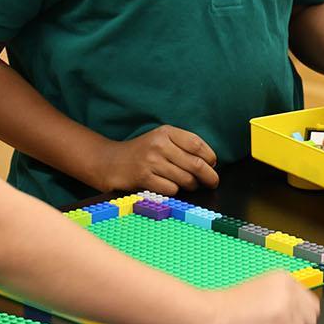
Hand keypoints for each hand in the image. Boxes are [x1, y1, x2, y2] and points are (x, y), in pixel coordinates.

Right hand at [97, 125, 218, 194]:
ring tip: (190, 184)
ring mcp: (151, 161)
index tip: (213, 164)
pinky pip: (172, 189)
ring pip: (186, 179)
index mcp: (166, 132)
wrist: (110, 161)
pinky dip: (175, 191)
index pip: (197, 144)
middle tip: (213, 182)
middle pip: (196, 164)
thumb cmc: (142, 152)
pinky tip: (170, 186)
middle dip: (209, 176)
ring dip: (192, 185)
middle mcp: (159, 144)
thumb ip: (183, 146)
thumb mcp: (161, 139)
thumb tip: (210, 163)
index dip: (210, 157)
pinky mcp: (144, 178)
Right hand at [197, 271, 321, 323]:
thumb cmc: (228, 307)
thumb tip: (300, 315)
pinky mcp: (280, 323)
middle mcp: (289, 290)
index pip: (311, 303)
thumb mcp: (262, 292)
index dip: (298, 317)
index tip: (281, 321)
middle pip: (311, 319)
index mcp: (285, 279)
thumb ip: (283, 298)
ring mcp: (286, 306)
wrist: (210, 314)